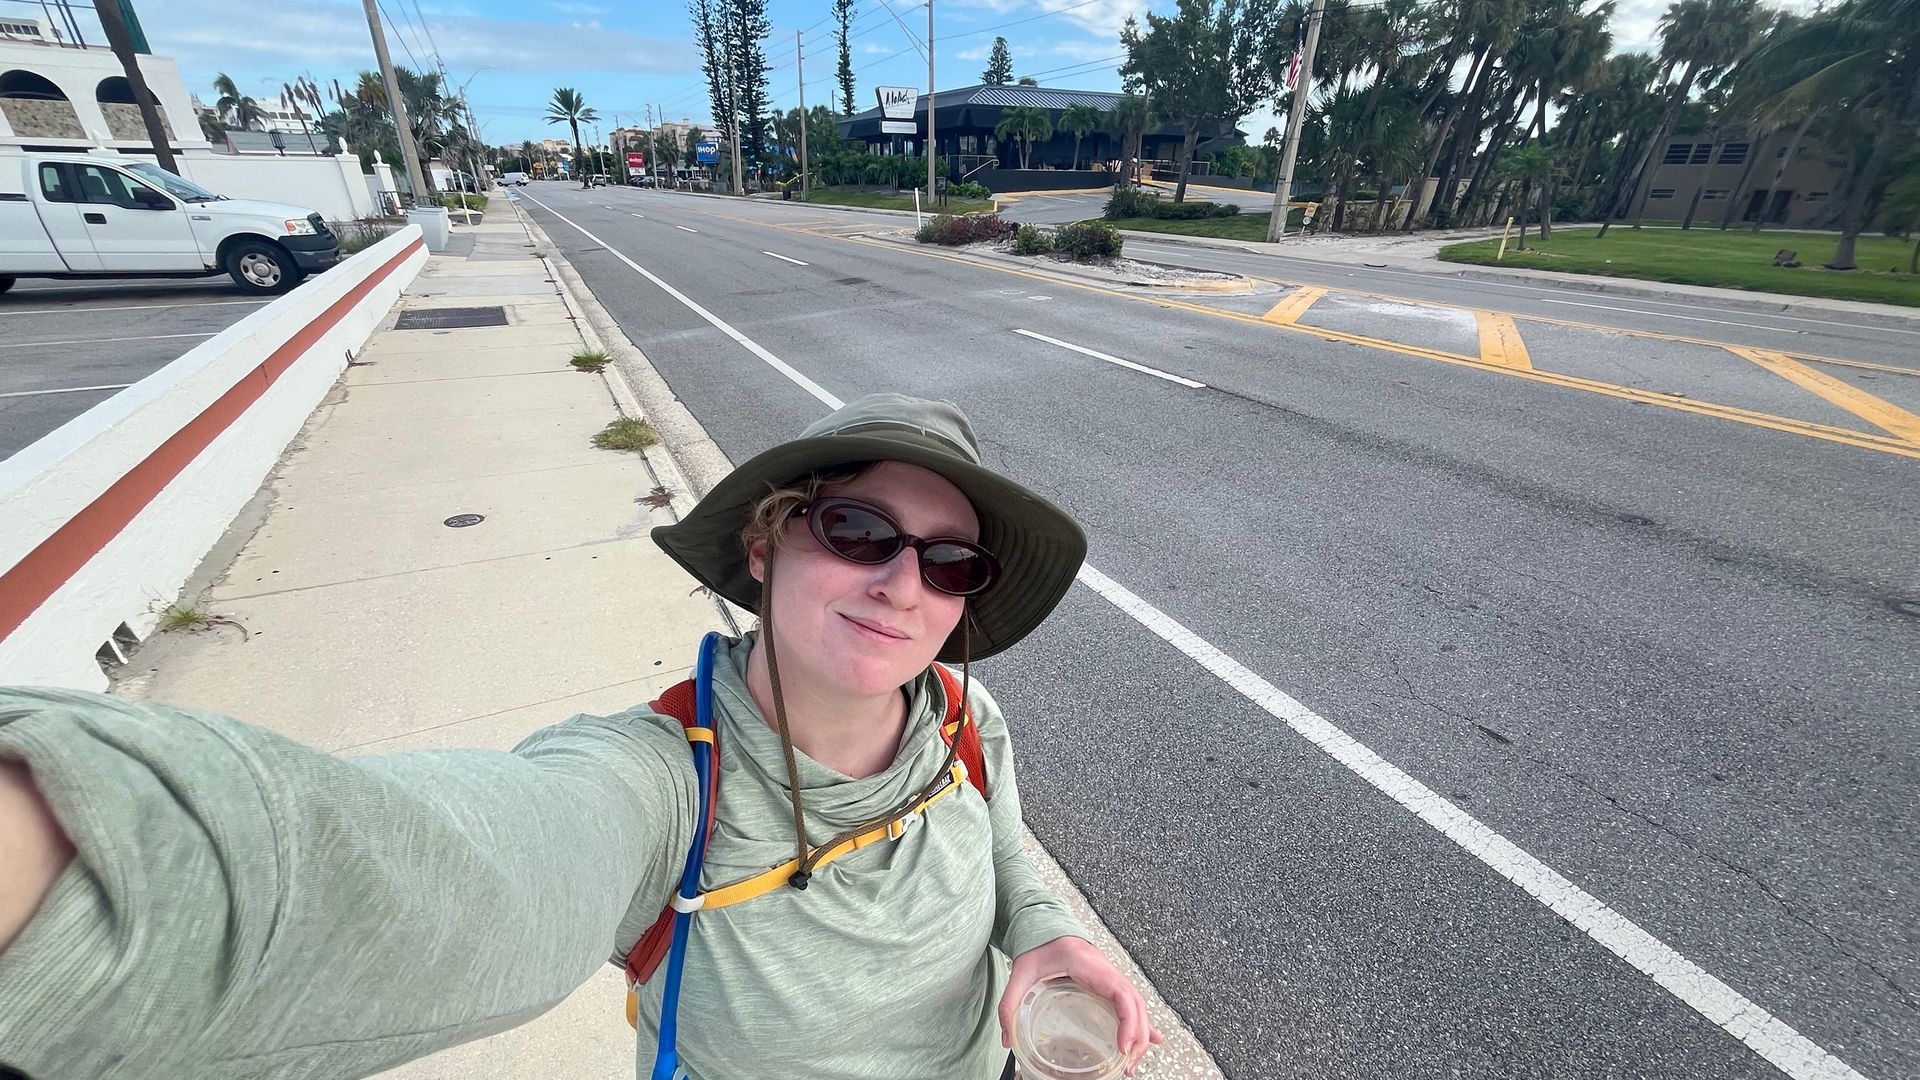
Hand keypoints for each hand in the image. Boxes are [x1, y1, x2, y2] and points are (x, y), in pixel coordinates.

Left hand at [999, 935, 1165, 1076]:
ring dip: (1140, 1034)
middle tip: (1126, 1065)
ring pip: (1138, 1007)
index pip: (1121, 994)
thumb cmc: (1039, 947)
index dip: (1128, 1021)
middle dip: (1137, 1037)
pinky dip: (1140, 1024)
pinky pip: (1131, 1005)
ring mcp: (1111, 979)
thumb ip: (1010, 1004)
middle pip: (1136, 1006)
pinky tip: (1149, 1041)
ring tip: (1130, 1063)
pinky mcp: (1109, 985)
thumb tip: (1007, 1039)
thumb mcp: (1021, 973)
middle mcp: (1108, 973)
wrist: (1047, 928)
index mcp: (1092, 967)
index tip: (1122, 1046)